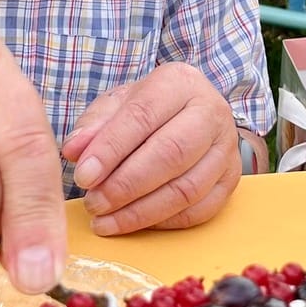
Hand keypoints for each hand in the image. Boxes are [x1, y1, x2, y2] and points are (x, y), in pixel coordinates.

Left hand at [63, 63, 242, 234]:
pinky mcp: (231, 179)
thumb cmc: (145, 111)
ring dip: (141, 212)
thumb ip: (93, 126)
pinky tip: (134, 223)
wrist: (186, 116)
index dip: (111, 149)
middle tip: (94, 203)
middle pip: (171, 154)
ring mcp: (226, 147)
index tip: (83, 176)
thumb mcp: (115, 106)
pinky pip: (200, 210)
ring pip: (187, 188)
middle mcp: (211, 111)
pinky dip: (163, 222)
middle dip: (126, 185)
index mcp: (179, 82)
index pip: (143, 115)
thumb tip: (74, 151)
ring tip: (106, 220)